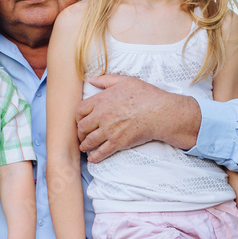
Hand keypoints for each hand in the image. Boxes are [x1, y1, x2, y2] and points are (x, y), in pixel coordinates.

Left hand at [77, 74, 200, 161]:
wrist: (159, 112)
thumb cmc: (145, 95)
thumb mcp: (124, 81)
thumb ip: (106, 80)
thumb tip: (91, 79)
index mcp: (101, 100)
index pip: (80, 110)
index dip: (78, 117)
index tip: (81, 121)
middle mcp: (102, 116)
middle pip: (82, 127)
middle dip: (80, 133)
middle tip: (82, 135)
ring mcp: (109, 130)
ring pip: (89, 141)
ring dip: (85, 145)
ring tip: (85, 147)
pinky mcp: (117, 142)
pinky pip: (101, 152)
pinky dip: (94, 157)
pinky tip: (92, 158)